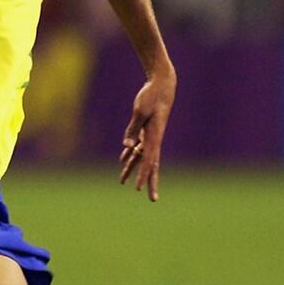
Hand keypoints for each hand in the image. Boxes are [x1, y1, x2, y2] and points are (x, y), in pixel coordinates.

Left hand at [119, 69, 175, 201]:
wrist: (162, 84)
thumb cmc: (152, 96)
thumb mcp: (140, 111)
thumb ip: (133, 128)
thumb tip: (127, 146)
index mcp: (154, 137)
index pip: (149, 161)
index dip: (143, 176)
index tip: (137, 189)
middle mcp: (154, 139)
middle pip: (151, 166)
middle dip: (149, 182)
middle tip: (152, 200)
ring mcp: (150, 135)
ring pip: (140, 157)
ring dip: (131, 169)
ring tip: (122, 182)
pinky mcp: (146, 130)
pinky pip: (138, 146)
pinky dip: (129, 154)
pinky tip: (122, 160)